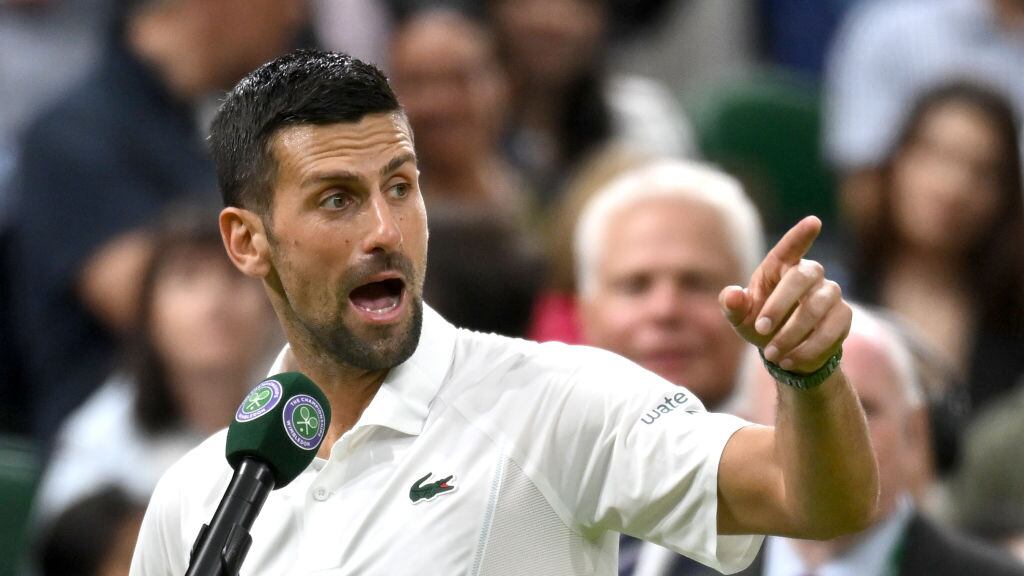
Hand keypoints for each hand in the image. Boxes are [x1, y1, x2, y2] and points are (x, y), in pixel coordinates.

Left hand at [719, 216, 850, 373]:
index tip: (814, 222)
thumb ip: (733, 305)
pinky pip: (831, 330)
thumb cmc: (760, 323)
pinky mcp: (843, 316)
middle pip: (801, 277)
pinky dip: (808, 348)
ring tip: (772, 353)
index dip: (801, 235)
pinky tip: (789, 359)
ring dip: (792, 333)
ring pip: (817, 307)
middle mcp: (810, 274)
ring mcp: (830, 293)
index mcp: (780, 267)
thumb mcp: (740, 317)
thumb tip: (732, 295)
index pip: (791, 247)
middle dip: (779, 305)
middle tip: (760, 329)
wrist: (786, 351)